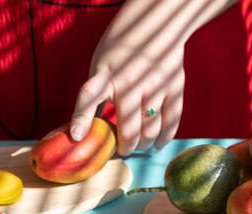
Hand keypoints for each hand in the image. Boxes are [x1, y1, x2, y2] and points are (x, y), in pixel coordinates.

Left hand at [71, 42, 184, 156]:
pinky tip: (156, 145)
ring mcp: (155, 85)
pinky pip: (171, 121)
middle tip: (121, 150)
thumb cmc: (121, 50)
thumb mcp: (100, 66)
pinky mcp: (174, 87)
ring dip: (142, 145)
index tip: (77, 137)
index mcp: (105, 73)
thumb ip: (96, 95)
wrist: (158, 23)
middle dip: (124, 148)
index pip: (89, 97)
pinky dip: (164, 138)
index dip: (82, 119)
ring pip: (150, 130)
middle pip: (129, 129)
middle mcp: (130, 81)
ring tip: (137, 146)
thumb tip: (84, 131)